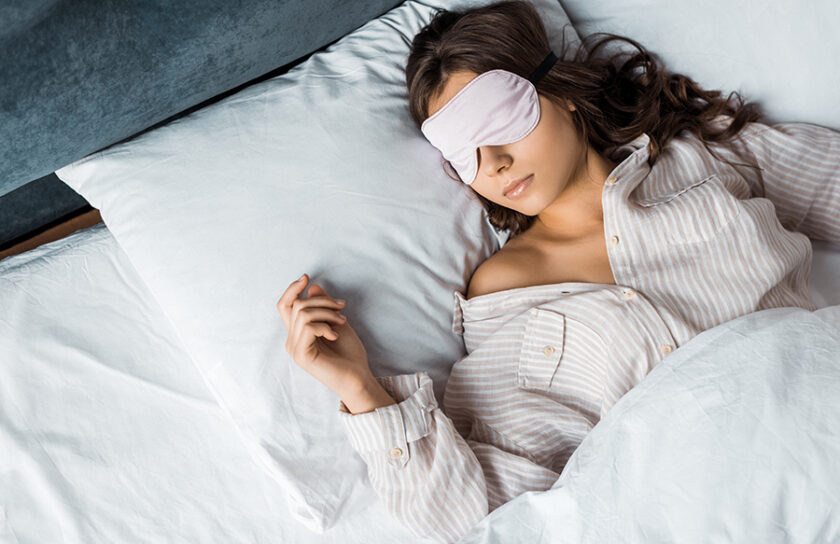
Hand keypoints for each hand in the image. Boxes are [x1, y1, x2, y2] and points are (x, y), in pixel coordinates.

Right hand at [277, 273, 371, 398]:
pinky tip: (335, 335)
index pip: (285, 306)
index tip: (307, 278)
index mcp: (298, 333)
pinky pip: (308, 327)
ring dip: (327, 312)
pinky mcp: (301, 355)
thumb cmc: (349, 354)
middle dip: (323, 301)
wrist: (358, 377)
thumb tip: (312, 287)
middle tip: (342, 307)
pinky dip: (325, 326)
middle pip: (297, 305)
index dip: (292, 289)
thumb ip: (323, 307)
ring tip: (342, 322)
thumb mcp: (337, 322)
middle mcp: (292, 340)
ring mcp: (295, 348)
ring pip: (303, 313)